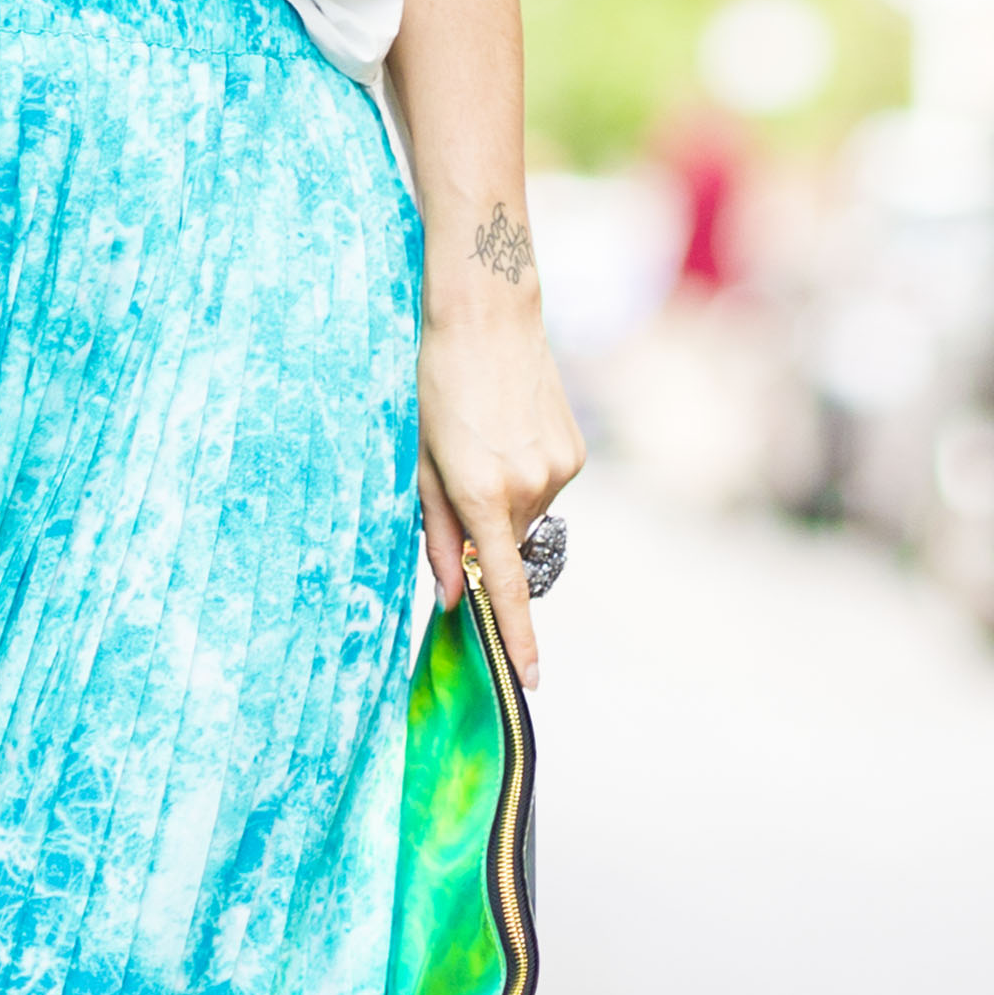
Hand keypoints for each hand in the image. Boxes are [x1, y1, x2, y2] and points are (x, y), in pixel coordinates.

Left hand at [416, 290, 584, 689]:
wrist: (488, 314)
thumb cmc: (436, 384)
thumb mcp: (419, 461)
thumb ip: (437, 533)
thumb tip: (453, 595)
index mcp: (483, 494)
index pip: (507, 586)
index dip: (516, 637)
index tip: (530, 680)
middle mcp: (531, 487)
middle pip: (506, 544)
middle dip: (483, 534)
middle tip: (454, 478)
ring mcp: (560, 468)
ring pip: (526, 515)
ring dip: (502, 500)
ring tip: (481, 441)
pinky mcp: (574, 451)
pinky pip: (544, 486)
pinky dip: (524, 477)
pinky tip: (506, 431)